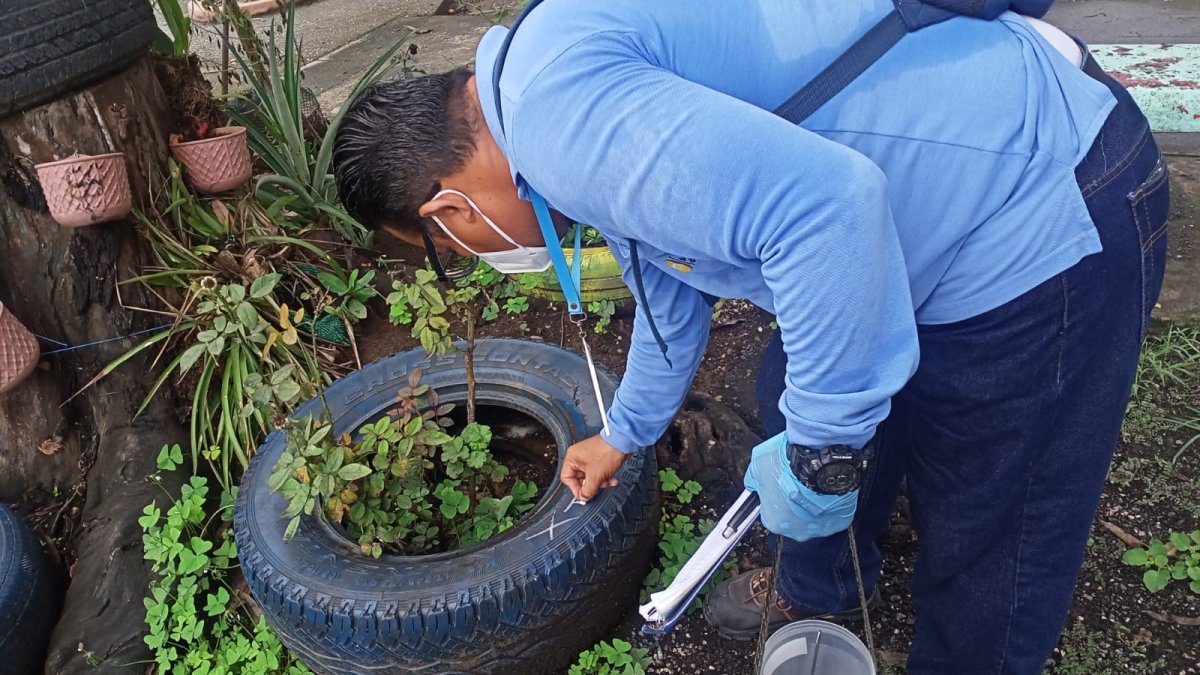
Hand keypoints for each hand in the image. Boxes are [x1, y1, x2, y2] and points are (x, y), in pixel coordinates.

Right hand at [561, 434, 627, 500]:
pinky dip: (605, 477)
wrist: (623, 442)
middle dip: (591, 485)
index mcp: (572, 458)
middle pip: (580, 478)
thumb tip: (584, 497)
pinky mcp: (599, 457)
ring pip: (591, 476)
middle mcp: (578, 456)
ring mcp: (589, 456)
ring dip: (600, 482)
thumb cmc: (607, 451)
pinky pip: (598, 472)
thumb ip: (588, 490)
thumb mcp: (595, 476)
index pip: (567, 478)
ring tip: (608, 482)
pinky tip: (612, 479)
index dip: (575, 489)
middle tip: (597, 489)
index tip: (584, 496)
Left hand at [743, 432, 857, 541]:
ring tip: (814, 484)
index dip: (774, 498)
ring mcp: (821, 529)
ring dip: (814, 506)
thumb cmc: (787, 465)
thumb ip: (753, 481)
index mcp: (773, 522)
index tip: (779, 486)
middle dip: (794, 505)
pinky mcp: (840, 521)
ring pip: (814, 519)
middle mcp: (797, 532)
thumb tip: (752, 483)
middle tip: (796, 483)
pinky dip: (831, 504)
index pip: (770, 514)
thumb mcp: (756, 467)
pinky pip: (834, 514)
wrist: (819, 460)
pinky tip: (828, 488)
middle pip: (793, 520)